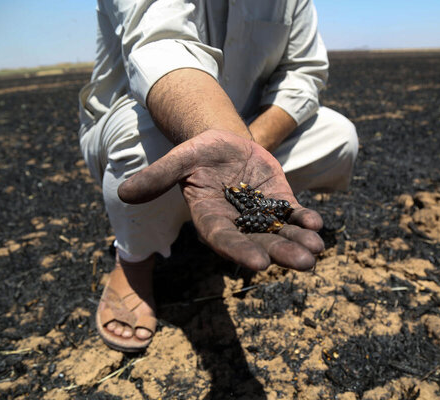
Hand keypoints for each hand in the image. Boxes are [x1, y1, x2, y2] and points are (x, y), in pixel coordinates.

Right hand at [118, 130, 324, 270]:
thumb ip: (157, 177)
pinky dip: (305, 220)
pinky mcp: (278, 200)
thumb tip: (123, 193)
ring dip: (299, 242)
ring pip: (280, 233)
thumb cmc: (198, 153)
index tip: (259, 264)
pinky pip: (293, 214)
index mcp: (210, 218)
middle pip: (259, 242)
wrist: (223, 145)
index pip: (223, 239)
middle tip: (304, 264)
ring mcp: (260, 213)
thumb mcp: (178, 160)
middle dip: (281, 252)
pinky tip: (317, 225)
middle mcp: (237, 222)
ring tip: (316, 251)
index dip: (239, 251)